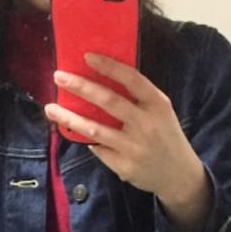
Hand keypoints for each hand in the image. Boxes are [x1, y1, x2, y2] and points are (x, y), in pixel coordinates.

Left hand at [45, 53, 211, 231]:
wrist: (179, 175)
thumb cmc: (165, 135)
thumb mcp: (160, 111)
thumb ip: (138, 97)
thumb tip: (101, 79)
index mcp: (157, 104)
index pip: (131, 79)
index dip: (109, 66)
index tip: (87, 56)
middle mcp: (146, 124)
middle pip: (108, 101)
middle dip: (81, 87)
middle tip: (59, 77)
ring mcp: (134, 147)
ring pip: (95, 129)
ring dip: (70, 118)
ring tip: (51, 108)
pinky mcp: (125, 166)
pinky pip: (99, 149)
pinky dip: (88, 140)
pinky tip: (78, 133)